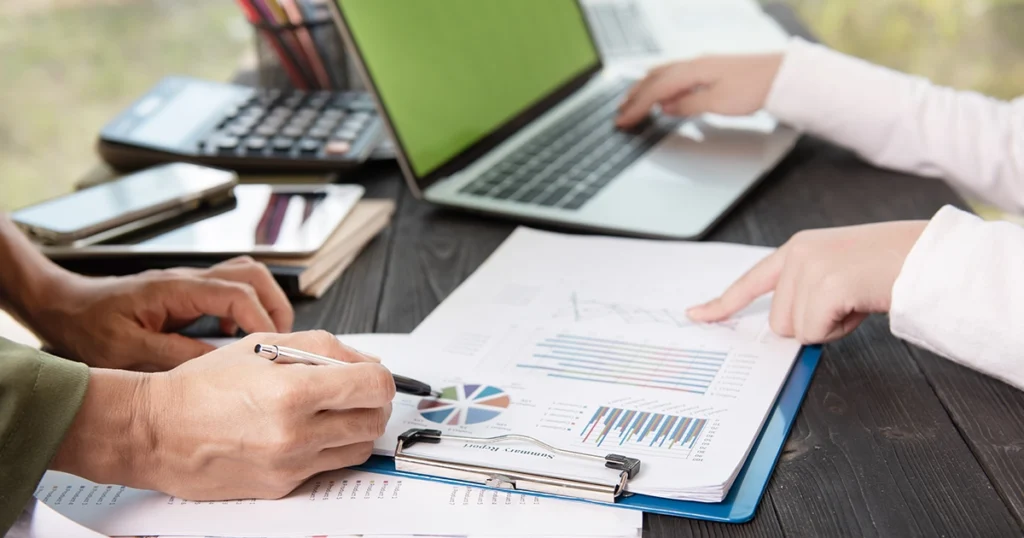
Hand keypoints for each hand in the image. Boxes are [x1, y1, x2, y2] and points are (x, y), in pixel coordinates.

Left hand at [27, 256, 292, 370]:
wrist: (63, 307)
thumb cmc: (86, 326)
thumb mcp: (127, 351)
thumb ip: (176, 355)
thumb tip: (220, 364)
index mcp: (176, 290)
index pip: (237, 294)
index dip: (261, 320)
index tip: (270, 348)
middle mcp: (189, 280)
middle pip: (253, 274)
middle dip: (275, 306)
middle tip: (280, 341)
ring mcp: (190, 283)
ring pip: (247, 276)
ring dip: (264, 304)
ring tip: (265, 338)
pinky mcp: (188, 294)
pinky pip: (231, 290)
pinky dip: (246, 309)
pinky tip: (233, 339)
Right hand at [53, 331, 394, 500]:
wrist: (155, 432)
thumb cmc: (202, 385)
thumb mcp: (263, 345)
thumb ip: (324, 349)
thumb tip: (366, 363)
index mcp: (292, 391)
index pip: (374, 387)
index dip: (381, 376)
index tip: (370, 373)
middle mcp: (295, 433)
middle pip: (374, 421)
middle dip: (373, 402)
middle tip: (354, 391)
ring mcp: (290, 465)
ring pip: (359, 449)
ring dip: (355, 427)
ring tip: (330, 410)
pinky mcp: (282, 486)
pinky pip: (328, 467)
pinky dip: (328, 447)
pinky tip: (306, 430)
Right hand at [616, 53, 783, 127]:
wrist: (782, 76)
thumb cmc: (755, 87)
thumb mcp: (718, 102)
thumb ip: (689, 105)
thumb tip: (667, 108)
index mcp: (693, 70)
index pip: (655, 90)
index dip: (637, 106)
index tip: (623, 120)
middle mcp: (695, 64)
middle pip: (655, 79)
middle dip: (634, 96)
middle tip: (619, 112)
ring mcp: (702, 65)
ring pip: (664, 75)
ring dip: (645, 89)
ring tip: (632, 100)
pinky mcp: (710, 70)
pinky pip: (677, 76)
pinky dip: (662, 85)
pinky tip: (664, 95)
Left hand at [687, 221, 928, 343]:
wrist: (927, 257)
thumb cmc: (890, 269)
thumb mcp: (838, 273)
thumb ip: (807, 292)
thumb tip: (787, 330)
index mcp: (797, 249)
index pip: (751, 281)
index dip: (723, 304)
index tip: (695, 315)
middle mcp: (797, 254)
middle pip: (778, 322)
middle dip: (812, 325)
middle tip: (847, 303)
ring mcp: (809, 268)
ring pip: (795, 331)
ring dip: (828, 328)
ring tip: (856, 301)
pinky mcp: (825, 285)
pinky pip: (814, 333)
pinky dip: (840, 330)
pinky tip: (860, 306)